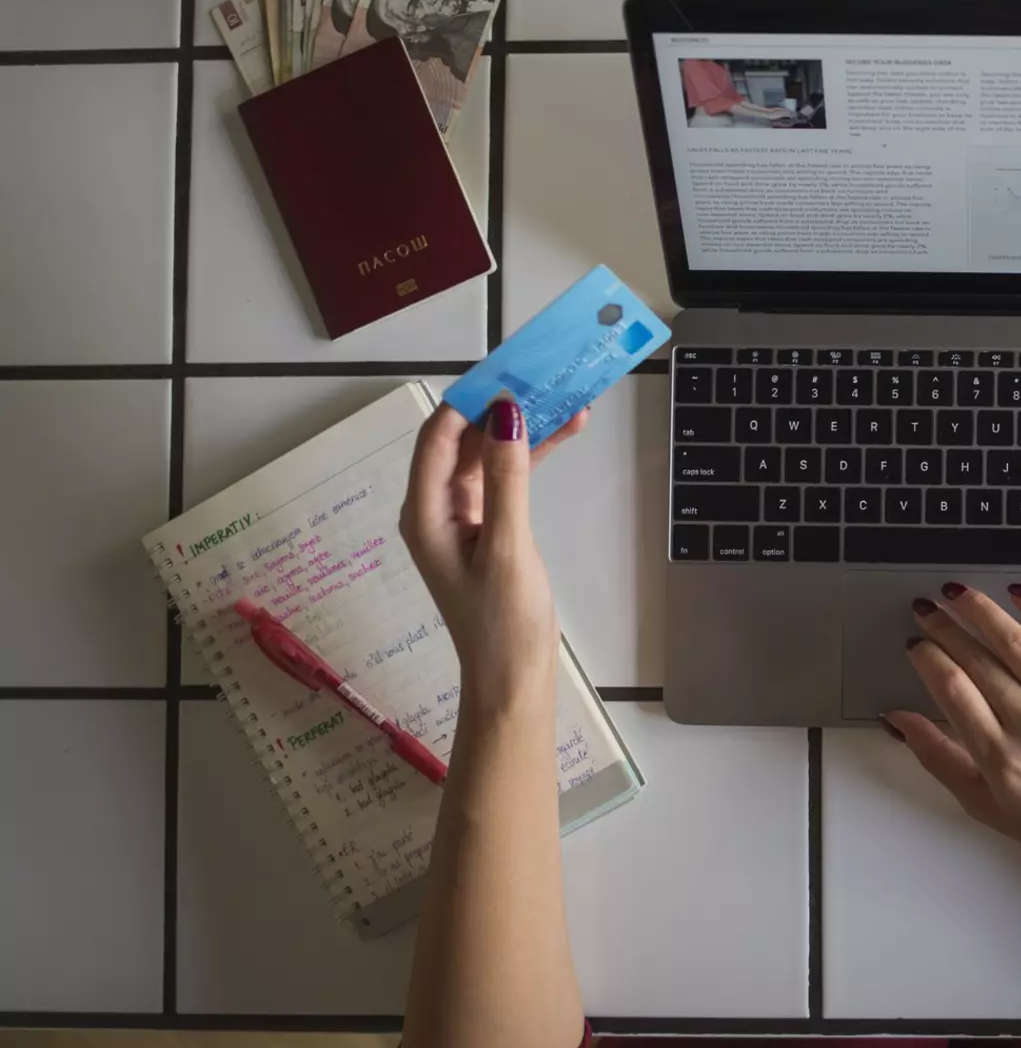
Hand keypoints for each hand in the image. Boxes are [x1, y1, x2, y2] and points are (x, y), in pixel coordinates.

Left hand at [399, 399, 586, 713]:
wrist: (513, 680)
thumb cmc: (503, 622)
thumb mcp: (508, 546)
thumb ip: (507, 478)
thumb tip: (506, 413)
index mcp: (425, 512)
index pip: (439, 437)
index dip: (470, 399)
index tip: (511, 368)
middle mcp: (437, 508)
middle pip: (465, 440)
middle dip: (501, 406)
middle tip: (543, 373)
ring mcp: (463, 517)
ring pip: (491, 455)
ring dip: (524, 428)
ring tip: (567, 397)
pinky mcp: (489, 527)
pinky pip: (506, 478)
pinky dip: (531, 456)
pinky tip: (565, 433)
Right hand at [889, 583, 1020, 890]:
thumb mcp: (985, 806)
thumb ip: (938, 759)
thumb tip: (899, 720)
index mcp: (999, 759)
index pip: (951, 689)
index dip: (927, 657)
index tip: (916, 644)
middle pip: (977, 660)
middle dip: (944, 627)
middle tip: (926, 609)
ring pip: (1016, 643)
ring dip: (981, 610)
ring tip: (959, 594)